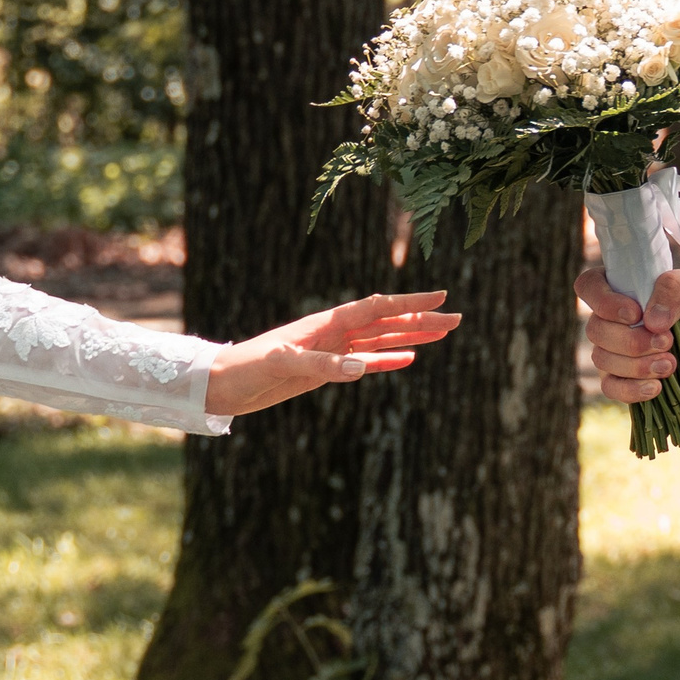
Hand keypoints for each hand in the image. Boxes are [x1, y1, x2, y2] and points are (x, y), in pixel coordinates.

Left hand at [204, 291, 459, 417]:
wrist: (222, 384)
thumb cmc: (247, 367)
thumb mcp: (282, 366)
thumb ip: (321, 366)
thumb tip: (359, 368)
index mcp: (325, 323)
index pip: (375, 308)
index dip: (407, 303)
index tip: (440, 296)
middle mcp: (332, 333)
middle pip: (385, 322)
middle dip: (421, 319)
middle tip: (457, 318)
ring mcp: (331, 351)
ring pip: (380, 340)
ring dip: (411, 336)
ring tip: (443, 333)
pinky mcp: (325, 370)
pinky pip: (365, 362)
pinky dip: (387, 360)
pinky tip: (409, 358)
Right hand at [575, 263, 679, 403]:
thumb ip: (676, 287)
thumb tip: (651, 320)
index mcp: (626, 291)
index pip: (588, 286)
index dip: (603, 301)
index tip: (635, 313)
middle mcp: (613, 321)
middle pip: (595, 330)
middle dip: (632, 340)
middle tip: (667, 341)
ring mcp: (616, 353)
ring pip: (602, 359)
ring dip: (638, 365)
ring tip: (671, 364)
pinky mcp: (626, 382)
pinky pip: (611, 388)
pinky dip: (632, 389)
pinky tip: (657, 387)